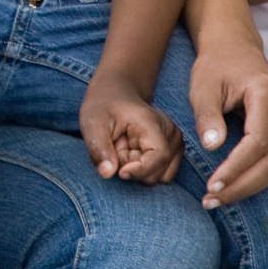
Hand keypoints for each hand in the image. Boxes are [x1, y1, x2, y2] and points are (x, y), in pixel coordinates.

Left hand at [80, 69, 182, 183]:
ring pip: (159, 176)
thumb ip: (98, 149)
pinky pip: (161, 174)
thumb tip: (107, 174)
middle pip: (156, 172)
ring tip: (125, 147)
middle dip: (131, 167)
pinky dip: (144, 168)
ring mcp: (175, 141)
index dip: (139, 170)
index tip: (119, 171)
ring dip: (137, 169)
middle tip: (117, 145)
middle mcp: (171, 132)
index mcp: (152, 122)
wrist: (116, 92)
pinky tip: (133, 151)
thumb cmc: (103, 106)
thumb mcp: (92, 123)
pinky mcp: (174, 150)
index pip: (158, 156)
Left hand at [186, 35, 267, 206]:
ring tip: (222, 198)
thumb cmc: (216, 66)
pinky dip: (264, 179)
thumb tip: (212, 147)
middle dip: (244, 185)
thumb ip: (206, 115)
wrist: (235, 49)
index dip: (236, 167)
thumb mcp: (202, 85)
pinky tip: (239, 186)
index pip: (258, 141)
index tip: (212, 185)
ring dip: (253, 186)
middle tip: (213, 199)